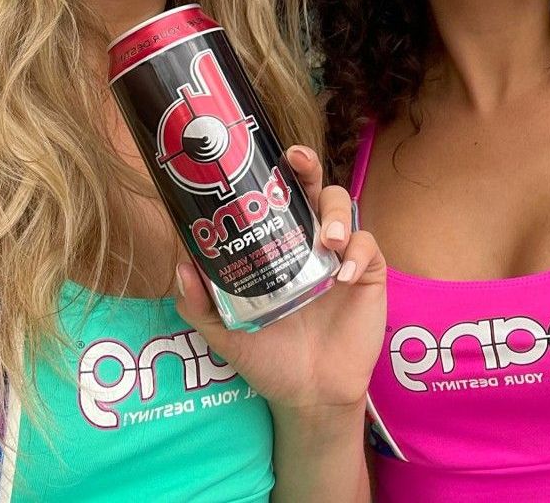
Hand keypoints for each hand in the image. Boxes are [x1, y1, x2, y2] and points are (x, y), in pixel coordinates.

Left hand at [173, 145, 385, 415]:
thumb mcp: (224, 331)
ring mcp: (340, 254)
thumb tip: (181, 264)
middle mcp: (308, 240)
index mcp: (276, 244)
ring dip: (335, 214)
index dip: (271, 171)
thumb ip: (199, 303)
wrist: (308, 394)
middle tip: (298, 162)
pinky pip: (367, 248)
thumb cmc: (267, 356)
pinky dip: (357, 254)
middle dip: (307, 166)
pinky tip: (342, 276)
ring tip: (326, 240)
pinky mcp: (368, 273)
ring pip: (343, 208)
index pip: (275, 196)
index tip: (262, 155)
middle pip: (312, 187)